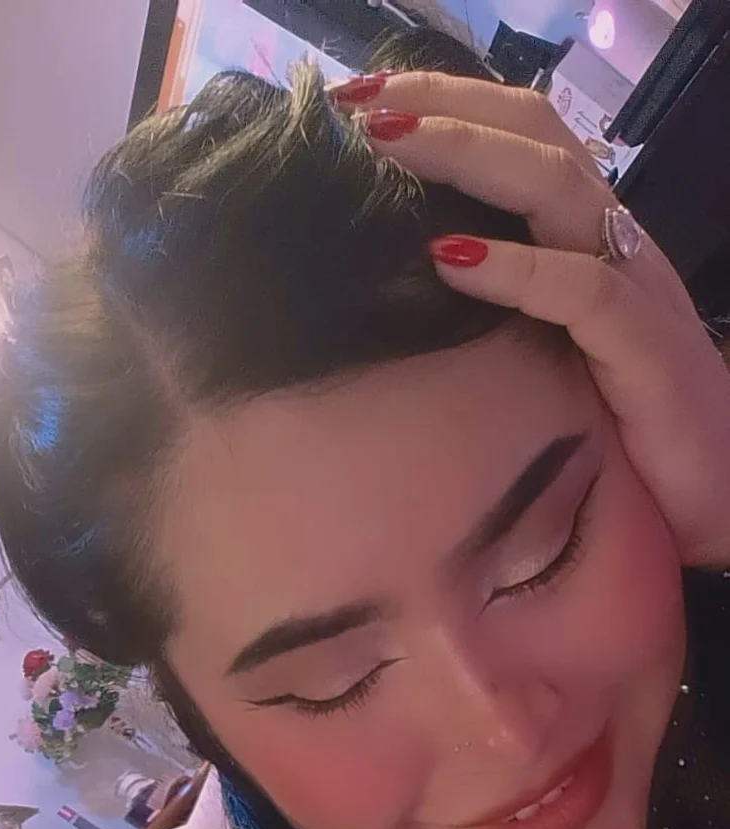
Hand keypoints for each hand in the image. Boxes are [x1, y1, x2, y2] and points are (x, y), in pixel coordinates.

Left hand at [333, 71, 729, 569]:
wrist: (715, 502)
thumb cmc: (626, 435)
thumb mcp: (552, 354)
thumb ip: (501, 311)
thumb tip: (408, 284)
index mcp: (592, 240)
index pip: (525, 135)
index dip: (448, 104)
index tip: (359, 102)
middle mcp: (617, 247)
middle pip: (537, 134)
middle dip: (444, 105)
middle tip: (358, 102)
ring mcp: (637, 292)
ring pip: (557, 187)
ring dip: (467, 155)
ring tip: (389, 145)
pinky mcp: (647, 352)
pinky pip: (583, 291)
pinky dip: (515, 268)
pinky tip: (448, 256)